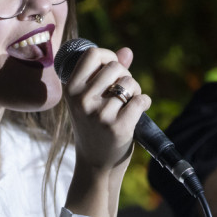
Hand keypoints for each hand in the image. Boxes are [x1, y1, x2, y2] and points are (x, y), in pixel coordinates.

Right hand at [61, 45, 150, 172]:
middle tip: (124, 92)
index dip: (109, 56)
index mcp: (71, 90)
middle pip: (115, 67)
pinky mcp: (118, 127)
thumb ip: (107, 74)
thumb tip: (127, 52)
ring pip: (130, 83)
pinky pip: (140, 100)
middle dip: (126, 76)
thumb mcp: (91, 100)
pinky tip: (140, 109)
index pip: (93, 54)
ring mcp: (99, 115)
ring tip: (130, 103)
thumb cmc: (94, 128)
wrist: (95, 164)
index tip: (114, 68)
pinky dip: (145, 102)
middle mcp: (82, 101)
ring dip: (136, 91)